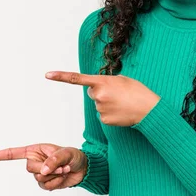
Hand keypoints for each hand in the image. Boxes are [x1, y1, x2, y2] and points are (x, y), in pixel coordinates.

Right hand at [0, 143, 87, 190]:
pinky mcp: (45, 183)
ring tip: (63, 169)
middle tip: (60, 165)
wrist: (82, 168)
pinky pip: (46, 186)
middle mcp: (34, 161)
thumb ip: (53, 160)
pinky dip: (56, 182)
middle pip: (29, 169)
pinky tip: (62, 177)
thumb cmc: (73, 156)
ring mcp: (39, 173)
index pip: (13, 153)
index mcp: (34, 150)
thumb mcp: (65, 153)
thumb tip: (42, 171)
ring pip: (38, 179)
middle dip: (45, 168)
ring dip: (53, 175)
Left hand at [45, 71, 159, 126]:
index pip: (76, 78)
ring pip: (98, 104)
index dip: (60, 76)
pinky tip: (121, 111)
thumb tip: (98, 89)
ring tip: (122, 102)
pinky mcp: (103, 120)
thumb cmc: (137, 91)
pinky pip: (102, 115)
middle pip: (92, 92)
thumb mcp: (121, 79)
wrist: (148, 109)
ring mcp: (100, 109)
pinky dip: (110, 113)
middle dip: (101, 92)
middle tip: (117, 93)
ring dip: (107, 103)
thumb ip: (106, 81)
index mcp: (101, 82)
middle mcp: (98, 95)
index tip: (47, 74)